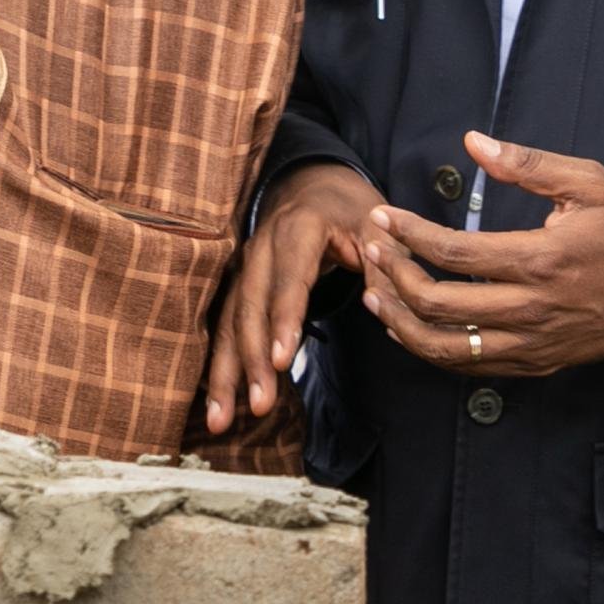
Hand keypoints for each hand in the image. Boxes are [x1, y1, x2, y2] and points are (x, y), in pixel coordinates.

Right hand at [205, 161, 380, 433]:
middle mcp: (261, 248)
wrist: (313, 183)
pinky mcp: (239, 287)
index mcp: (298, 228)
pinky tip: (219, 403)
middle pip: (250, 307)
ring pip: (229, 322)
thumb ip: (384, 262)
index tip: (280, 359)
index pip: (290, 278)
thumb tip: (385, 302)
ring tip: (220, 419)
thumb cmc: (349, 208)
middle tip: (259, 405)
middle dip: (251, 360)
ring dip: (225, 373)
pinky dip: (222, 365)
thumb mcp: (377, 223)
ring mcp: (244, 269)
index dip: (283, 318)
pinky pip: (226, 327)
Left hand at [353, 133, 603, 374]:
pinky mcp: (533, 364)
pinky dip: (427, 348)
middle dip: (391, 272)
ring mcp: (530, 344)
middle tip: (370, 247)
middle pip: (437, 303)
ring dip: (399, 319)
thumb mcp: (589, 183)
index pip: (453, 252)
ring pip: (443, 346)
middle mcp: (531, 309)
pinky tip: (407, 324)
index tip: (382, 216)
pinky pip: (467, 367)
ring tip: (374, 289)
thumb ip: (528, 164)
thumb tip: (474, 141)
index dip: (407, 235)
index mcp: (541, 260)